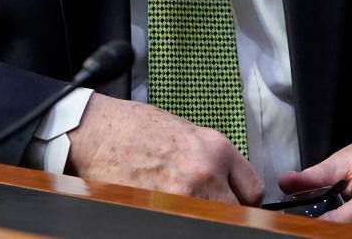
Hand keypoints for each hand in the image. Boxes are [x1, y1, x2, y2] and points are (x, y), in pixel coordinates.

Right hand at [65, 94, 263, 205]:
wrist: (98, 133)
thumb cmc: (135, 129)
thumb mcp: (187, 133)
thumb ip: (213, 159)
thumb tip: (228, 182)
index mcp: (215, 149)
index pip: (253, 190)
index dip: (244, 200)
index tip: (238, 204)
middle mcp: (205, 174)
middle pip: (237, 213)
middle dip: (227, 213)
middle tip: (211, 208)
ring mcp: (183, 198)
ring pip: (214, 221)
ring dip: (204, 217)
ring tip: (187, 207)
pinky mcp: (161, 213)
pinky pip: (184, 223)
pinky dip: (181, 220)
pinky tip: (166, 209)